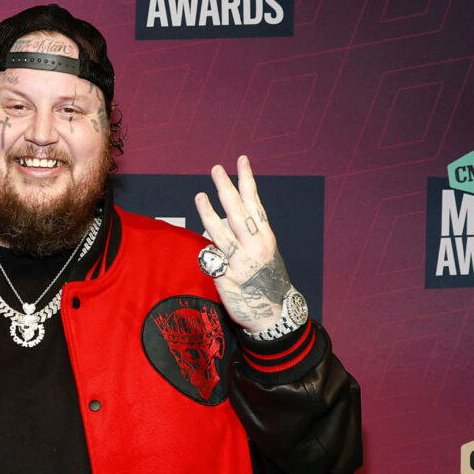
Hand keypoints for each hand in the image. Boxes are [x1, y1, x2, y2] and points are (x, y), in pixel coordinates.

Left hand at [194, 155, 291, 332]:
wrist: (273, 314)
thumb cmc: (265, 279)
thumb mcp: (264, 252)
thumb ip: (244, 234)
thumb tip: (221, 218)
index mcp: (265, 237)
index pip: (254, 203)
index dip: (247, 181)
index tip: (242, 159)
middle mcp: (255, 247)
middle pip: (238, 213)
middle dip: (226, 189)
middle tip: (216, 169)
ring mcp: (241, 264)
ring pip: (221, 234)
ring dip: (209, 214)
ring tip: (200, 195)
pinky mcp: (227, 279)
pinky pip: (211, 261)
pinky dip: (208, 254)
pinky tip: (206, 249)